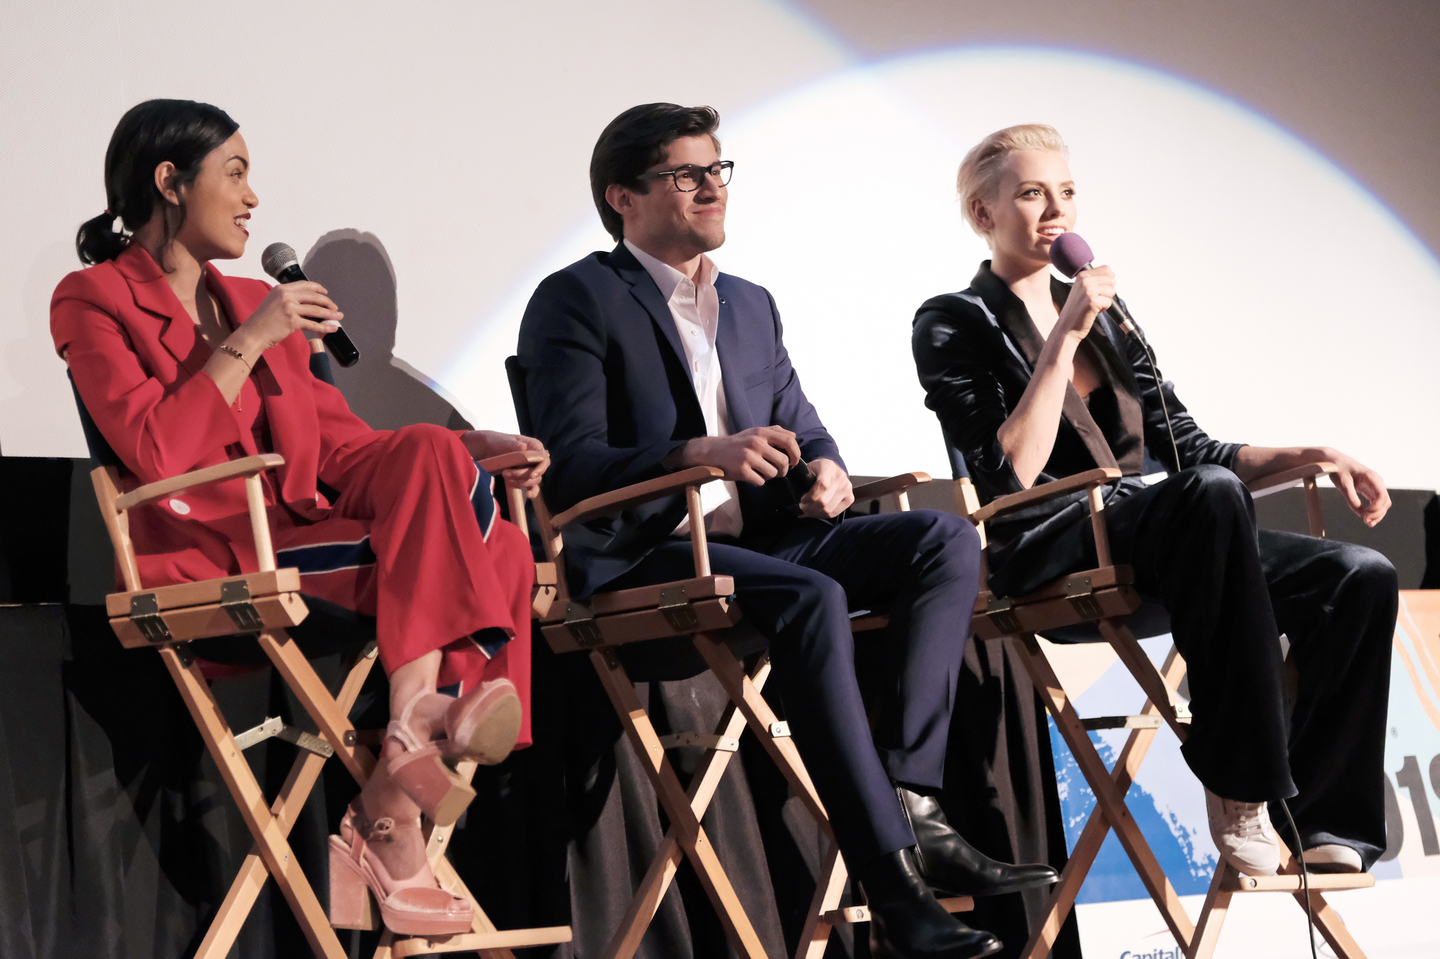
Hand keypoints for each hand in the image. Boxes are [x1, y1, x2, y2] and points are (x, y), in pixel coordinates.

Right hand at [231, 281, 342, 354]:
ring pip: (316, 310)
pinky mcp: (292, 321)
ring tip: (338, 317)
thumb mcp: (273, 303)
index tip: (326, 293)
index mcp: (281, 289)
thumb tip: (307, 305)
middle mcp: (286, 295)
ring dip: (330, 314)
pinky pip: (313, 324)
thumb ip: (288, 300)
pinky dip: (324, 327)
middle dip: (327, 302)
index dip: (318, 288)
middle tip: (335, 307)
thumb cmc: (262, 321)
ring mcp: (289, 307)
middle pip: (313, 296)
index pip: (304, 285)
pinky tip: (332, 328)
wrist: (253, 333)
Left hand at [463, 430, 548, 497]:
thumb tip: (523, 446)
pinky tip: (528, 495)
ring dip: (521, 482)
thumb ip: (513, 444)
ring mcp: (531, 468)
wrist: (488, 449)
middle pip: (538, 471)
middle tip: (506, 474)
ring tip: (505, 477)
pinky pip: (533, 487)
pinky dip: (532, 492)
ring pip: (534, 480)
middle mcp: (535, 458)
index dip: (541, 468)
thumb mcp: (503, 441)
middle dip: (523, 475)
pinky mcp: (525, 477)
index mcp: (534, 446)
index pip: (544, 458)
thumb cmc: (497, 442)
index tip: (532, 475)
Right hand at [670, 426, 799, 485]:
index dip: (796, 453)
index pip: (789, 441)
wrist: (713, 452)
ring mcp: (748, 457)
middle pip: (783, 461)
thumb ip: (774, 432)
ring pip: (773, 473)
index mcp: (761, 432)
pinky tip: (751, 475)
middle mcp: (756, 443)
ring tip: (761, 472)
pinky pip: (760, 481)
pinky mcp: (742, 470)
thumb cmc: (737, 443)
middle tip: (779, 472)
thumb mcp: (754, 432)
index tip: (793, 461)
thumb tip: (794, 436)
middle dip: (783, 470)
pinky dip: (758, 481)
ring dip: (769, 476)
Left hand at [799, 457, 852, 518]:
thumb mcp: (809, 467)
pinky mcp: (850, 498)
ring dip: (815, 513)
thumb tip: (794, 490)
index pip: (822, 485)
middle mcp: (841, 477)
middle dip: (810, 507)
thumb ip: (802, 477)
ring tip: (808, 510)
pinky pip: (834, 513)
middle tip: (803, 506)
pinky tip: (817, 511)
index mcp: (829, 467)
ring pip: (828, 509)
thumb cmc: (818, 469)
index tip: (802, 499)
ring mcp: (847, 488)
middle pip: (824, 500)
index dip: (810, 496)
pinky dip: (823, 515)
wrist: (833, 469)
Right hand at [1054, 265, 1114, 342]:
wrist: (1067, 327)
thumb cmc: (1077, 310)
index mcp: (1082, 275)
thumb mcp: (1083, 289)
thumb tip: (1112, 275)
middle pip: (1112, 280)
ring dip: (1105, 301)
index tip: (1096, 290)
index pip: (1107, 269)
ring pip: (1112, 291)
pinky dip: (1103, 309)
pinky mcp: (1093, 301)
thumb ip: (1095, 280)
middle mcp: (1085, 280)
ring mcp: (1088, 290)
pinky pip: (1109, 303)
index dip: (1106, 282)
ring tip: (1092, 305)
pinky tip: (1092, 311)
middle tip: (1094, 299)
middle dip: (1107, 292)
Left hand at [1324, 448, 1390, 526]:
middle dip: (1377, 513)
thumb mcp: (1343, 483)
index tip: (1366, 515)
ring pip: (1383, 504)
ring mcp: (1375, 486)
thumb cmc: (1339, 470)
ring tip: (1368, 523)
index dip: (1377, 508)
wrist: (1335, 461)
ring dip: (1377, 514)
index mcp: (1372, 478)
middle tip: (1366, 522)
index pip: (1382, 495)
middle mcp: (1377, 482)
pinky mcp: (1370, 490)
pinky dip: (1373, 511)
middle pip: (1385, 501)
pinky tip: (1367, 518)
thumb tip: (1360, 513)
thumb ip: (1351, 497)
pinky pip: (1376, 503)